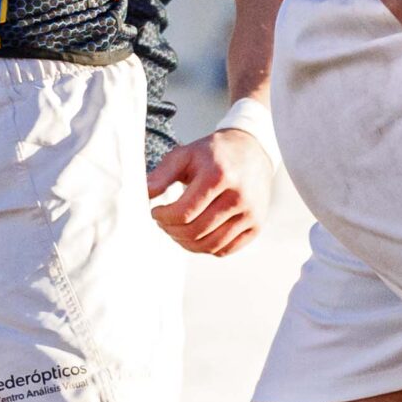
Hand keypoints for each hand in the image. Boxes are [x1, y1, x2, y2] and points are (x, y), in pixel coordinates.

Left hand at [147, 127, 273, 255]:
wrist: (252, 151)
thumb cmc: (213, 154)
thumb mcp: (184, 155)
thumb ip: (162, 174)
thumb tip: (144, 193)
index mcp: (219, 176)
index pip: (184, 212)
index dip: (163, 217)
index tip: (155, 211)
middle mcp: (239, 197)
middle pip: (196, 231)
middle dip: (171, 230)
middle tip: (163, 222)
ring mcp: (251, 213)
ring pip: (211, 245)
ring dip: (186, 243)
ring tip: (176, 230)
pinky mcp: (256, 225)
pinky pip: (226, 249)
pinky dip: (205, 248)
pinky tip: (195, 236)